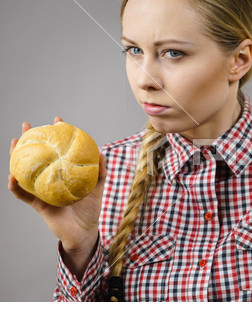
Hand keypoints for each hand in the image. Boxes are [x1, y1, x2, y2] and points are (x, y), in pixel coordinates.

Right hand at [8, 117, 106, 252]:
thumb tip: (101, 153)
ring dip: (17, 157)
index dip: (57, 135)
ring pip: (26, 171)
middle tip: (27, 126)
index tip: (57, 121)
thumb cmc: (90, 210)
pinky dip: (16, 187)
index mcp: (65, 174)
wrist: (83, 233)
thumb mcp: (97, 189)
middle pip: (39, 156)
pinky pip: (24, 195)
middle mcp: (52, 180)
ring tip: (14, 143)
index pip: (60, 150)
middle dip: (31, 140)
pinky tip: (13, 177)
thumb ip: (99, 173)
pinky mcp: (38, 204)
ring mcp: (43, 190)